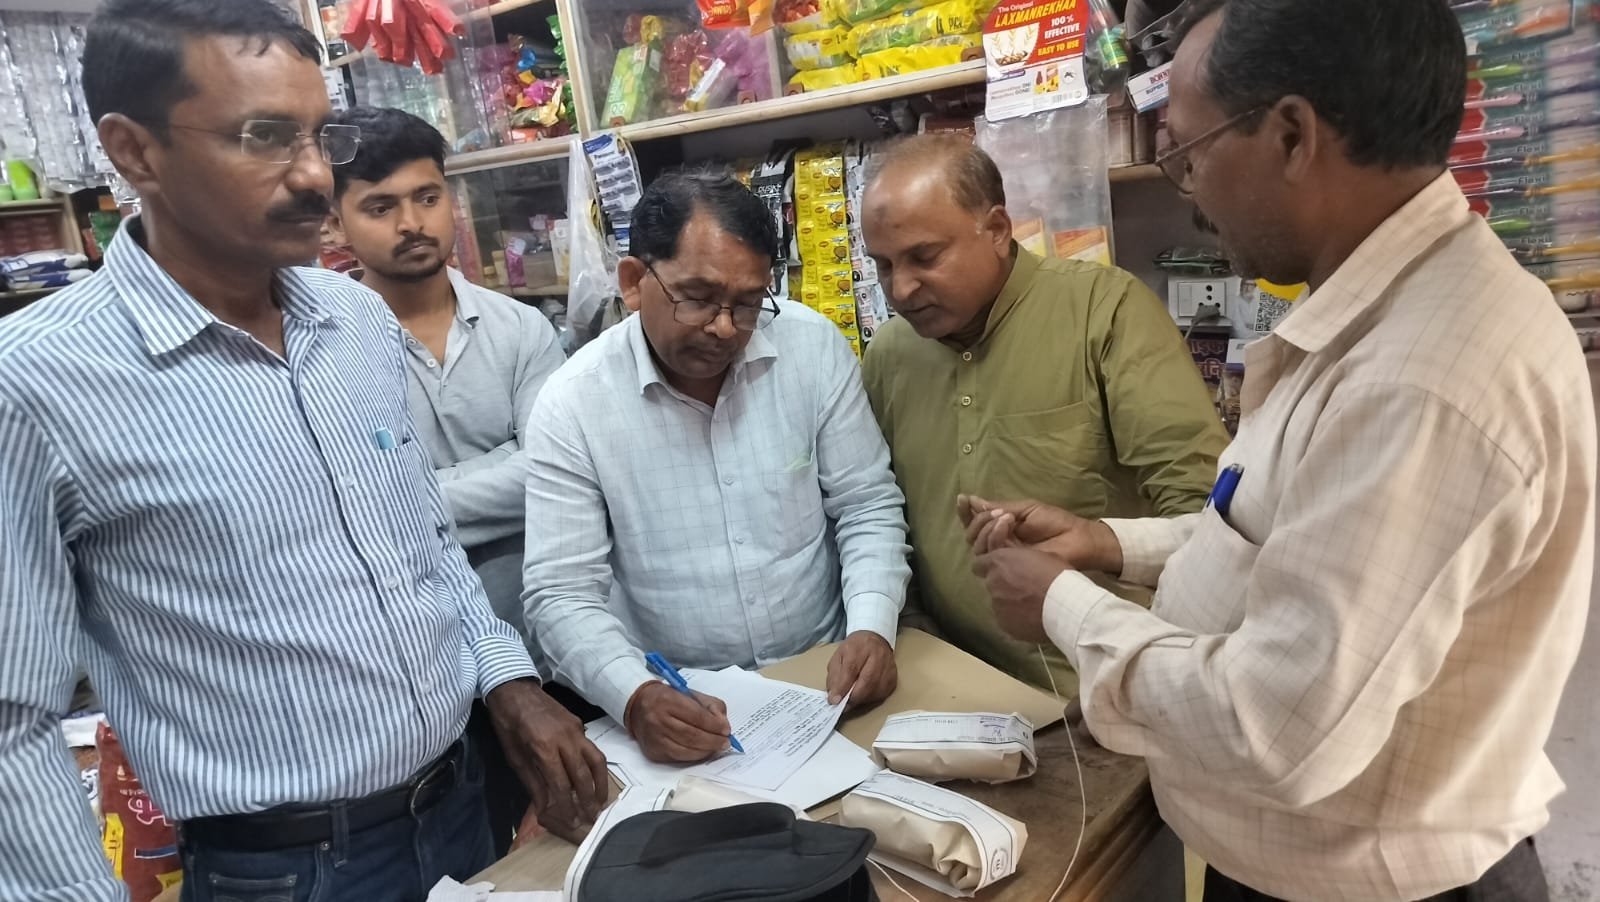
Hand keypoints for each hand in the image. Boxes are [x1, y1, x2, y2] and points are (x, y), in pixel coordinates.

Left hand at [485, 679, 607, 843]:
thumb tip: (545, 807)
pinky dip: (596, 768)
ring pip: (596, 761)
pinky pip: (592, 749)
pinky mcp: (579, 725)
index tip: (571, 822)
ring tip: (600, 803)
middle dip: (587, 800)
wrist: (514, 690)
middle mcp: (565, 738)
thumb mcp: (515, 757)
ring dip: (600, 784)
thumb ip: (532, 783)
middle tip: (590, 818)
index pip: (561, 784)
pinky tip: (595, 780)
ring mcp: (575, 730)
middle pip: (582, 775)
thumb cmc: (508, 725)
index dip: (567, 806)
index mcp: (543, 747)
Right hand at [624, 681, 731, 763]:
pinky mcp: (653, 751)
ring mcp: (654, 738)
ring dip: (706, 751)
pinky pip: (678, 757)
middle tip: (725, 743)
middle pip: (692, 736)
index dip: (714, 726)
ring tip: (717, 748)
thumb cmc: (669, 699)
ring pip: (686, 750)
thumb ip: (710, 706)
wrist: (639, 706)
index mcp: (668, 700)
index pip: (697, 716)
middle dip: (713, 741)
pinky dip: (694, 756)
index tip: (727, 730)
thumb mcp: (690, 694)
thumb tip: (723, 725)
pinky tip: (702, 752)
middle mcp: (658, 720)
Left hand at [825, 631, 896, 707]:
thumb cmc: (854, 649)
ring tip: (851, 700)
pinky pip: (882, 694)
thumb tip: (834, 698)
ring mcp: (888, 667)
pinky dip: (870, 699)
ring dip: (861, 700)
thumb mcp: (838, 657)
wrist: (875, 640)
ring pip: (875, 691)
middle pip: (867, 682)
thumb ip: (835, 677)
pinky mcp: (893, 678)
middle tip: (843, 706)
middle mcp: (877, 656)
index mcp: (859, 647)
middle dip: (853, 697)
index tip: (834, 700)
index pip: (851, 669)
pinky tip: (863, 696)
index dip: (843, 687)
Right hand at [958, 494, 1122, 573]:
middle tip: (996, 513)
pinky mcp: (1009, 566)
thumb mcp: (1026, 509)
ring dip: (986, 527)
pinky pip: (990, 553)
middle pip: (971, 534)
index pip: (976, 521)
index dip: (966, 512)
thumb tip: (973, 501)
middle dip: (977, 520)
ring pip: (977, 544)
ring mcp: (1003, 555)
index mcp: (1002, 528)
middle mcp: (999, 542)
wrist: (1077, 540)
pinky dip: (994, 535)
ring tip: (1005, 519)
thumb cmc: (1056, 522)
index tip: (962, 499)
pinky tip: (1006, 524)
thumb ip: (999, 508)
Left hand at [973, 546, 1069, 643]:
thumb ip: (1021, 559)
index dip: (989, 568)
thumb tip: (1020, 564)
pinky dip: (1016, 619)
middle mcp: (992, 583)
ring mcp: (997, 606)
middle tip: (1024, 590)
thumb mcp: (1041, 556)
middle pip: (991, 584)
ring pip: (999, 603)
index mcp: (999, 562)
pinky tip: (1032, 619)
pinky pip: (1006, 620)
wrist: (1066, 606)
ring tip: (1031, 607)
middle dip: (1003, 586)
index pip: (979, 564)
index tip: (1001, 571)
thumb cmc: (1058, 576)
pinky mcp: (1004, 625)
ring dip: (1010, 604)